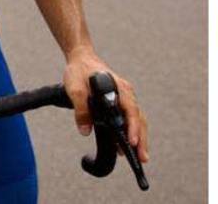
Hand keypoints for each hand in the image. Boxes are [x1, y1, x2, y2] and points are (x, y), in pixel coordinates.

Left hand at [63, 48, 148, 163]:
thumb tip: (85, 131)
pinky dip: (132, 132)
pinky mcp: (120, 102)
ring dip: (139, 137)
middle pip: (139, 118)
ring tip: (139, 157)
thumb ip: (81, 110)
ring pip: (137, 119)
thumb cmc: (80, 71)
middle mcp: (126, 93)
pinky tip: (127, 145)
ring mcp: (125, 97)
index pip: (131, 110)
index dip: (133, 127)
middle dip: (142, 139)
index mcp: (119, 88)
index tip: (133, 142)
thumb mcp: (75, 89)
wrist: (81, 58)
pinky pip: (130, 118)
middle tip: (143, 158)